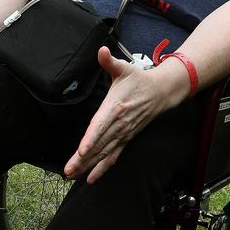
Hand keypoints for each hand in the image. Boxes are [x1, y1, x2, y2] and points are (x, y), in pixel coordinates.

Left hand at [64, 47, 178, 183]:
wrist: (161, 92)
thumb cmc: (139, 80)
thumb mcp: (124, 68)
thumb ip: (109, 62)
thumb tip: (102, 51)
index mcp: (115, 107)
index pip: (100, 126)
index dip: (91, 139)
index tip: (81, 150)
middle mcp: (119, 124)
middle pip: (98, 145)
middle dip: (83, 159)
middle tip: (68, 170)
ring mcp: (123, 134)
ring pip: (103, 154)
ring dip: (88, 166)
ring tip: (72, 175)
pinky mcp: (125, 139)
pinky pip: (113, 157)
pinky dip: (102, 168)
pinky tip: (90, 178)